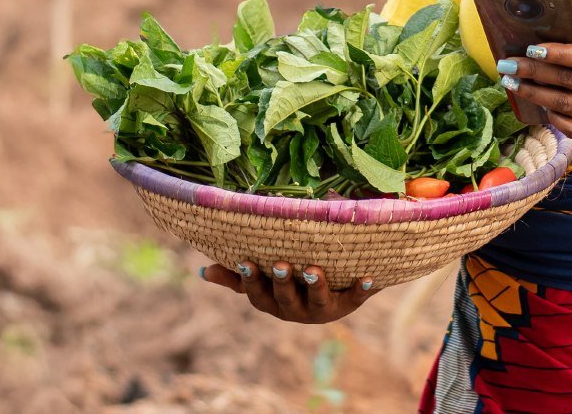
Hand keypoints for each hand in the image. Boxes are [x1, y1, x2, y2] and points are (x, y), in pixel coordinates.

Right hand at [199, 260, 377, 323]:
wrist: (338, 283)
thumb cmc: (293, 277)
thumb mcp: (265, 278)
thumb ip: (237, 277)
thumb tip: (204, 272)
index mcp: (273, 302)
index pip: (257, 294)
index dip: (250, 280)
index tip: (245, 261)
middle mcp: (295, 311)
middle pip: (286, 301)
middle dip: (282, 284)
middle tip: (281, 264)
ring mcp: (322, 310)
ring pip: (317, 303)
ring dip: (316, 287)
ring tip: (314, 269)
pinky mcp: (348, 304)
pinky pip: (354, 299)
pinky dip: (360, 290)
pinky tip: (367, 278)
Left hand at [497, 24, 571, 143]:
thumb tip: (562, 30)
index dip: (556, 54)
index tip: (529, 49)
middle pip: (570, 82)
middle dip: (534, 72)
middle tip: (507, 65)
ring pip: (565, 105)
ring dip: (534, 94)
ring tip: (513, 83)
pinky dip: (551, 115)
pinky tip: (538, 103)